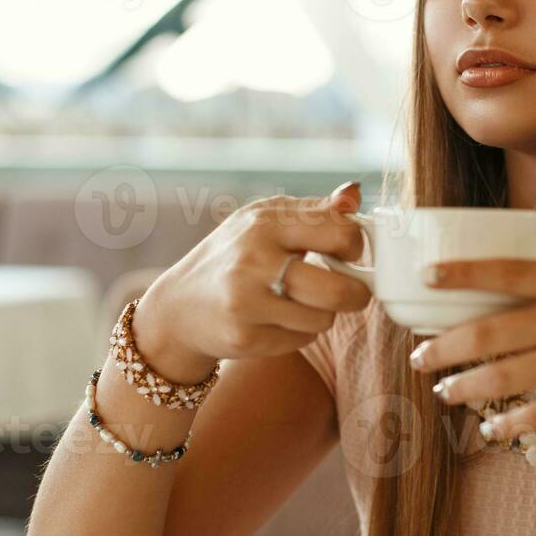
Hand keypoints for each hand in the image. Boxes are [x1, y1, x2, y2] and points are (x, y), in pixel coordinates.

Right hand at [131, 182, 373, 380]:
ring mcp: (247, 301)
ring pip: (323, 318)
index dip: (355, 246)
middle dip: (356, 294)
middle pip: (339, 289)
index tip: (348, 253)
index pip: (340, 232)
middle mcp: (254, 259)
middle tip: (352, 292)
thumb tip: (354, 195)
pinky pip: (302, 339)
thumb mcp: (264, 221)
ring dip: (323, 314)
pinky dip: (300, 332)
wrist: (179, 308)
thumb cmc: (233, 257)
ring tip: (301, 302)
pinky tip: (276, 319)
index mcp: (265, 222)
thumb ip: (314, 210)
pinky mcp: (245, 336)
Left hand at [407, 258, 535, 438]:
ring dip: (465, 387)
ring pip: (504, 377)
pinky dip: (507, 422)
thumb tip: (501, 299)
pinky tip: (490, 426)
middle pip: (490, 333)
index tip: (426, 276)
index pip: (506, 271)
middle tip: (419, 357)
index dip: (462, 273)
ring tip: (444, 391)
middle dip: (445, 348)